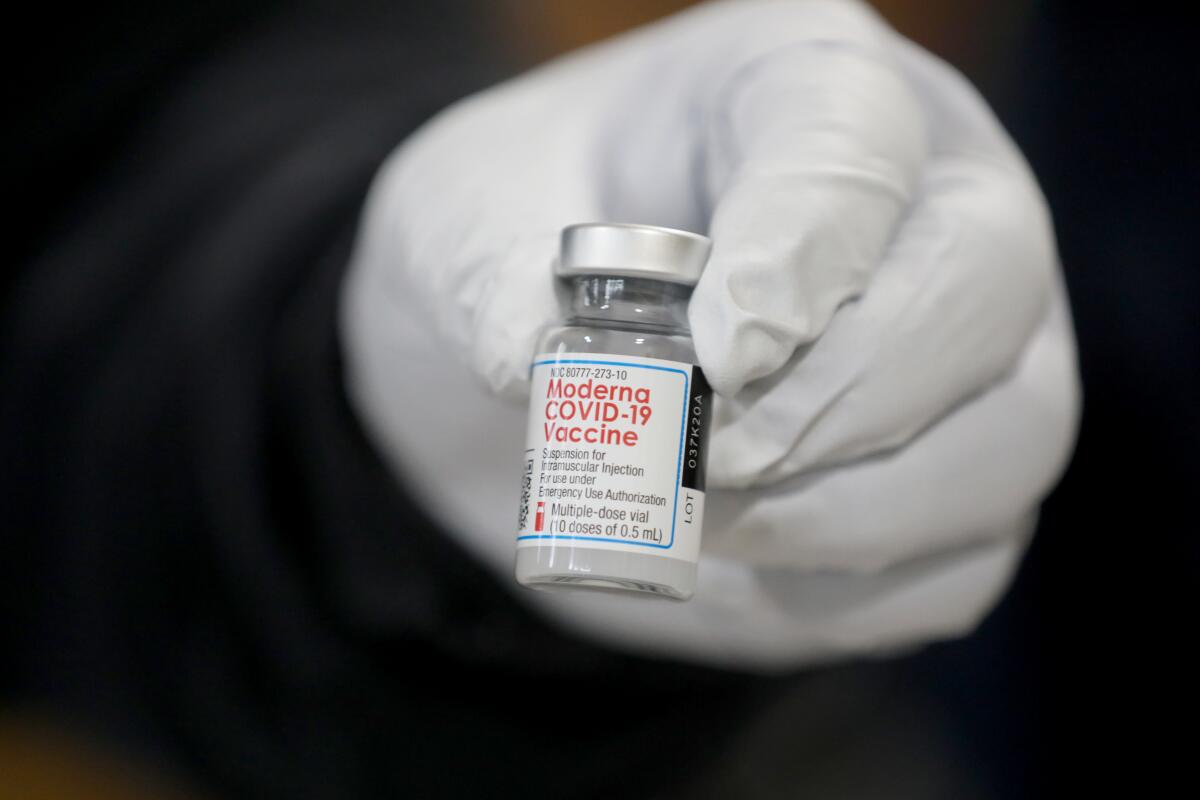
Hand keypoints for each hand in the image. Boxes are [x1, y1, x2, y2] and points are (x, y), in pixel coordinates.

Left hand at [340, 0, 1079, 668]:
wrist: (539, 351)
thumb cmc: (518, 242)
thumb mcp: (459, 218)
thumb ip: (484, 272)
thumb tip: (537, 370)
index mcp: (798, 87)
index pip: (854, 137)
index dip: (805, 247)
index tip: (716, 354)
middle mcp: (918, 203)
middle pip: (982, 286)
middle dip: (845, 399)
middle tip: (715, 461)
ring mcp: (960, 344)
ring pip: (1013, 436)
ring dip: (852, 514)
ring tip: (710, 520)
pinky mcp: (944, 473)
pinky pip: (962, 560)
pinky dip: (850, 593)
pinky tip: (740, 566)